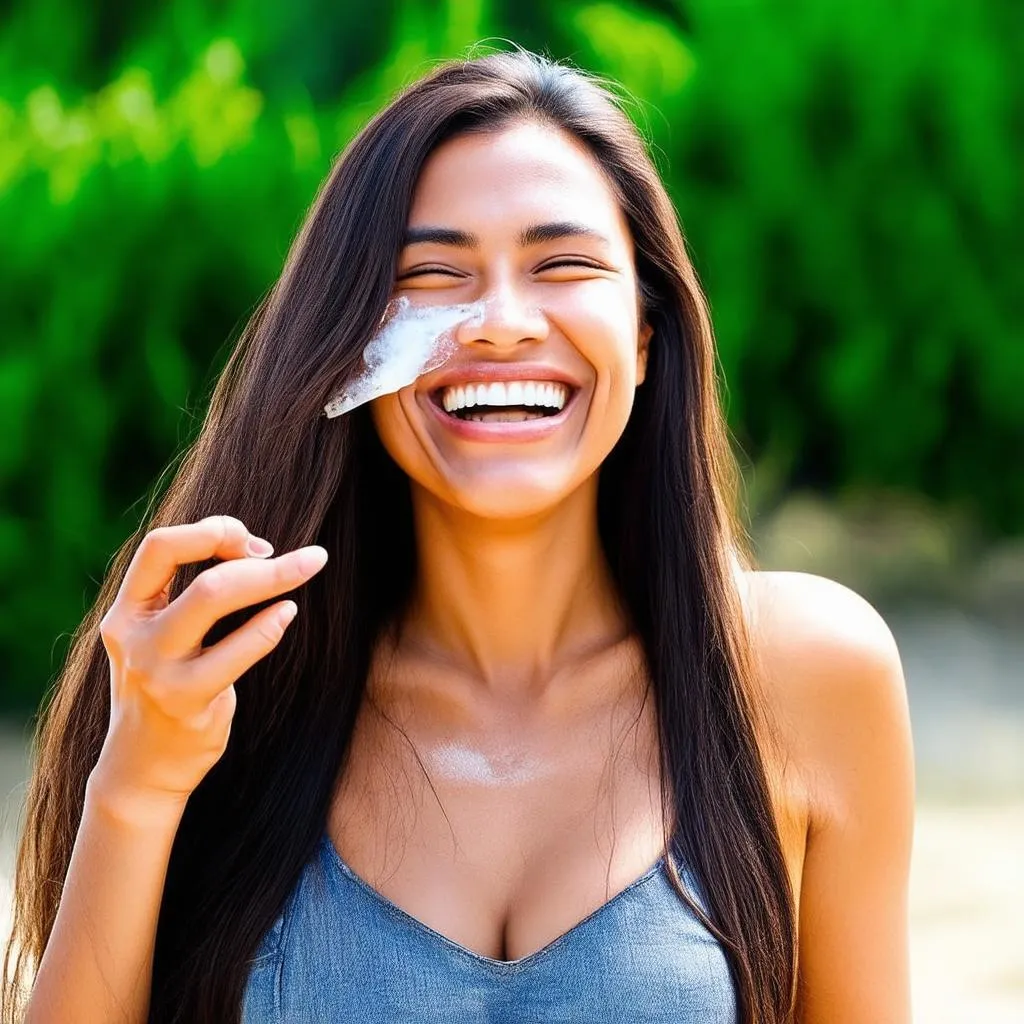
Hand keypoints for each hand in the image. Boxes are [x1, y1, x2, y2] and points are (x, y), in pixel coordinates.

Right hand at [89, 515, 327, 816]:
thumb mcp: (157, 634)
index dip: (213, 532)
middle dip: (256, 555)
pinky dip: (268, 626)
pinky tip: (288, 612)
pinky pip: (236, 651)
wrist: (142, 767)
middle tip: (306, 556)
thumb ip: (186, 593)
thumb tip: (256, 549)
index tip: (252, 544)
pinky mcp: (186, 700)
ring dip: (272, 578)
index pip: (160, 546)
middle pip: (198, 571)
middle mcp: (135, 635)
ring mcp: (157, 670)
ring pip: (212, 598)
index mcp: (127, 610)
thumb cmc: (166, 686)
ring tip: (309, 566)